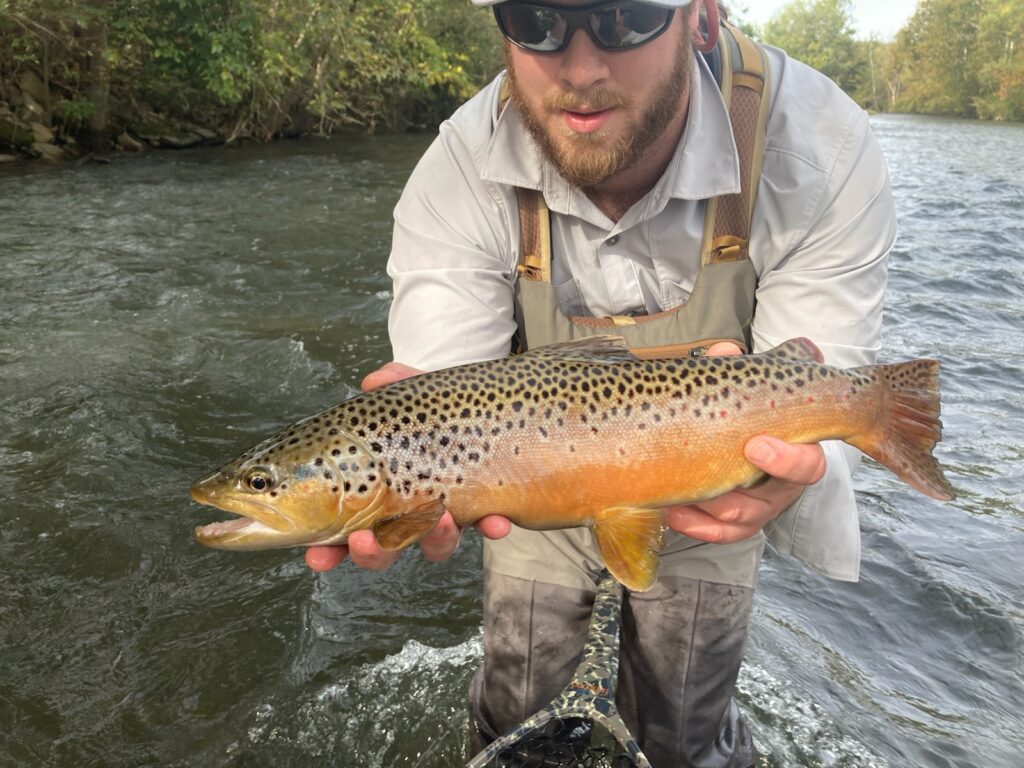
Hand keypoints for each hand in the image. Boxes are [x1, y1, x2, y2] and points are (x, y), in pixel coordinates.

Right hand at [304, 361, 511, 573]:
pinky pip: (486, 527)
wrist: (484, 407)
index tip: (318, 558)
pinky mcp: (483, 510)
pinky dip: (490, 527)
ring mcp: (446, 515)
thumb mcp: (412, 393)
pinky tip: (496, 522)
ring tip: (441, 519)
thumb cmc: (432, 408)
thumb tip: (374, 382)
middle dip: (372, 553)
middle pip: (384, 549)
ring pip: (435, 545)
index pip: (343, 531)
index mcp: (375, 493)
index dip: (328, 551)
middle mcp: (407, 513)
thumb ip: (394, 383)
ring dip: (435, 539)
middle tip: (363, 541)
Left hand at [663, 342, 826, 544]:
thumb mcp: (752, 388)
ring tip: (677, 491)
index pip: (808, 464)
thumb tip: (724, 352)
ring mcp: (760, 507)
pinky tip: (671, 511)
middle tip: (709, 477)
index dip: (785, 459)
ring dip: (705, 505)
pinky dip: (693, 525)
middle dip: (737, 494)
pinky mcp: (738, 524)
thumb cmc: (754, 413)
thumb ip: (737, 370)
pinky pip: (719, 534)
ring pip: (738, 518)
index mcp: (798, 450)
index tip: (754, 445)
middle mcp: (782, 485)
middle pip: (770, 502)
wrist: (751, 439)